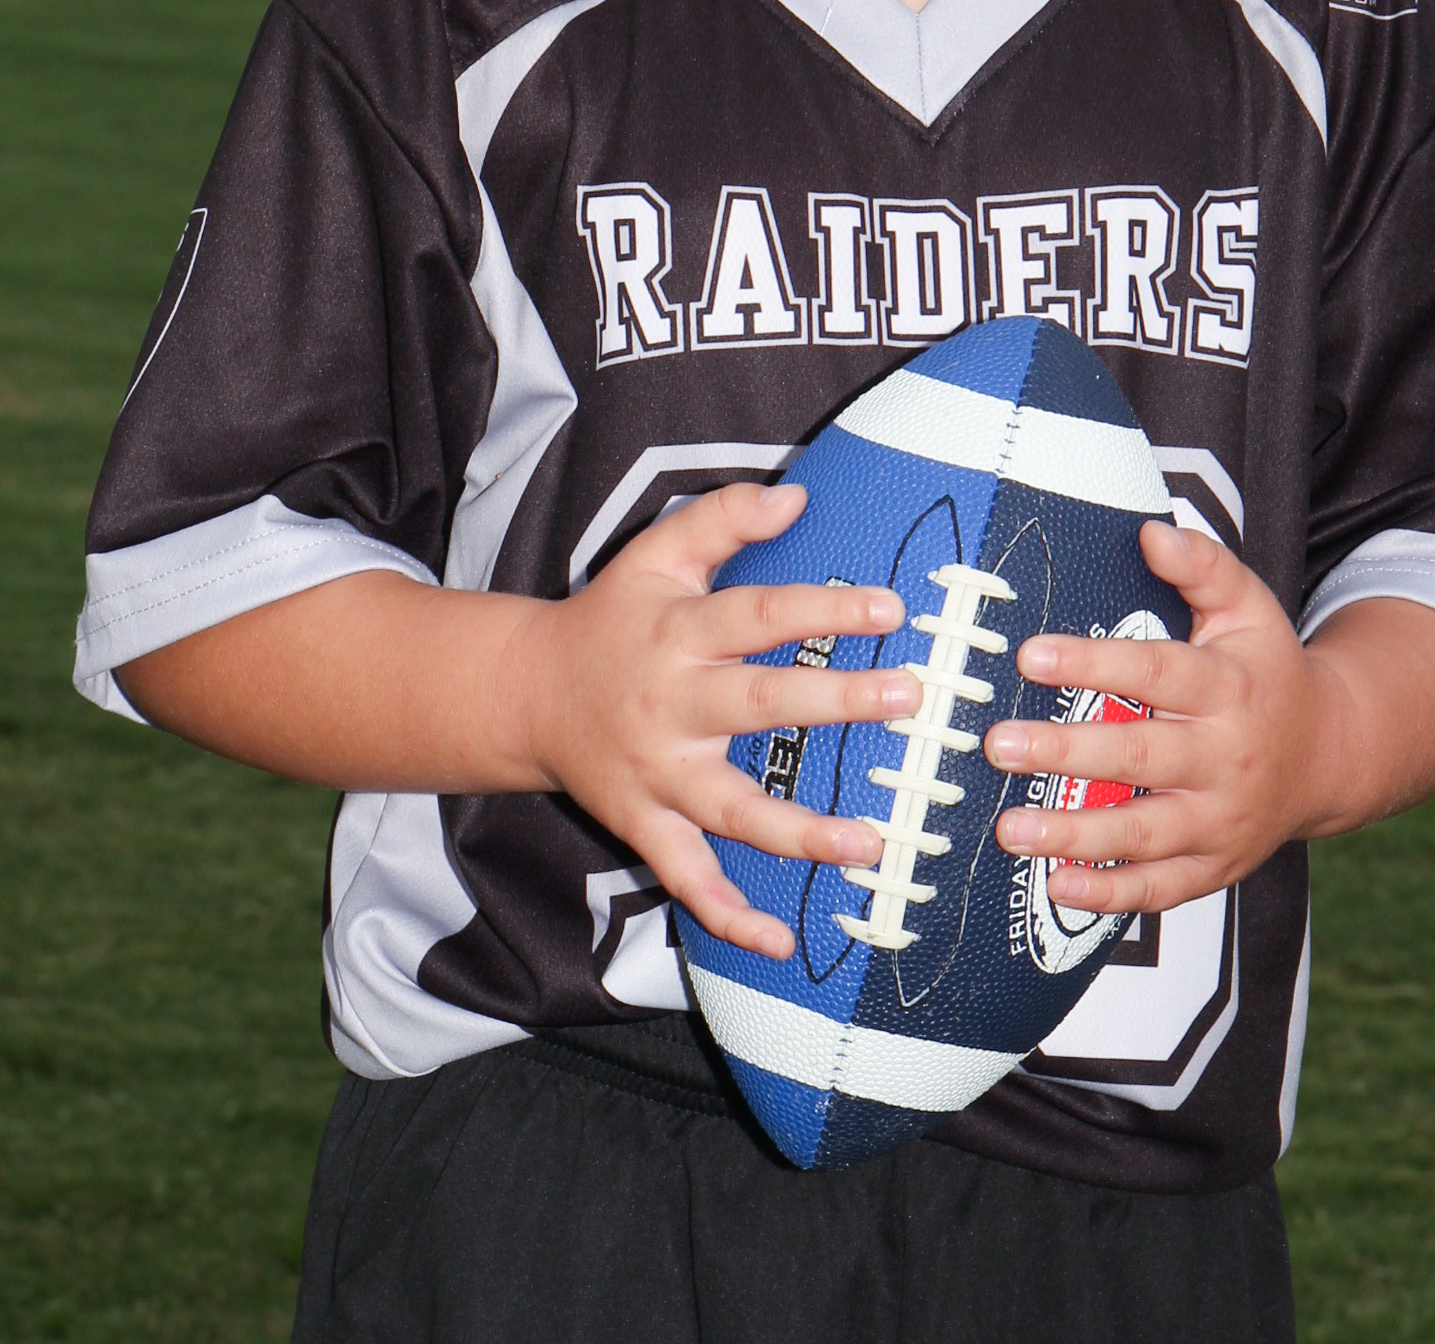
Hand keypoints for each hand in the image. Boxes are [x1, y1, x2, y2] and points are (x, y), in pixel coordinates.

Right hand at [509, 480, 912, 960]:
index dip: (823, 609)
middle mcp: (669, 703)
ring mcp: (656, 772)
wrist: (526, 693)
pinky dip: (729, 915)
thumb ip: (723, 518)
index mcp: (677, 631)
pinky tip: (782, 940)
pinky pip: (687, 878)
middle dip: (833, 703)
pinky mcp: (643, 824)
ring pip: (730, 809)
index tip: (892, 610)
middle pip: (756, 702)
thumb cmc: (610, 618)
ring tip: (868, 845)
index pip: (758, 615)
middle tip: (907, 698)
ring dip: (798, 832)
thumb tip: (797, 495)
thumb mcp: (655, 554)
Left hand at [985, 521, 1335, 917]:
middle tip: (1000, 744)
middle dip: (1065, 753)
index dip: (1094, 663)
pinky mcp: (1216, 866)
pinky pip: (1161, 889)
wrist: (1332, 756)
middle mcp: (1226, 758)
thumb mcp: (1249, 608)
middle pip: (1140, 757)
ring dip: (1074, 833)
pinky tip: (1057, 886)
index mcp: (1228, 688)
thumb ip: (1203, 567)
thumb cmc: (1267, 672)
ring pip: (1144, 832)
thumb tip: (1150, 532)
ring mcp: (1221, 820)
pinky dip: (1111, 895)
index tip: (1031, 655)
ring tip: (1010, 828)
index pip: (1156, 673)